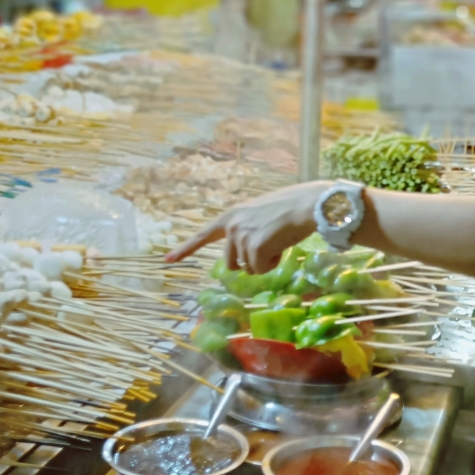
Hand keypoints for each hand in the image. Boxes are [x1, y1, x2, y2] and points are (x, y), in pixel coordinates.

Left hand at [165, 181, 324, 270]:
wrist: (308, 204)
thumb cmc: (292, 207)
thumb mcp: (261, 214)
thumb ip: (248, 229)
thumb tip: (247, 257)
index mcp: (231, 215)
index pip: (203, 235)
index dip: (185, 249)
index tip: (167, 260)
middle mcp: (231, 226)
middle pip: (232, 263)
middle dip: (251, 261)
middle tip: (270, 244)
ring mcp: (241, 237)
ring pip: (248, 268)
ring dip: (264, 261)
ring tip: (278, 240)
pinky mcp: (253, 247)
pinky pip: (260, 270)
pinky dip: (273, 263)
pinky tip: (281, 246)